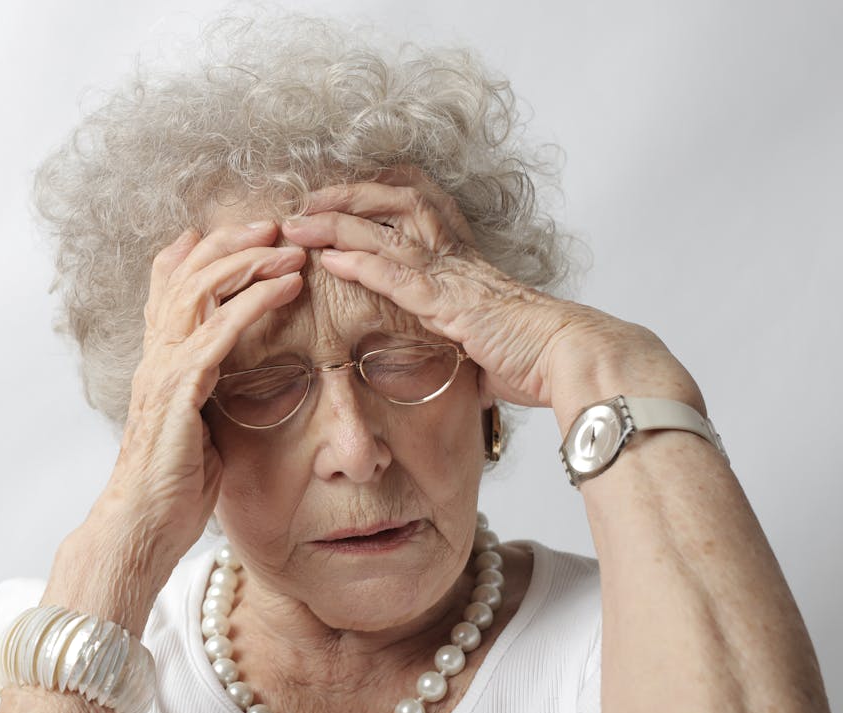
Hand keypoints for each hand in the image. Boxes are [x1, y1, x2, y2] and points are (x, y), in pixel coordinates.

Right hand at [66, 222, 304, 600]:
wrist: (140, 528)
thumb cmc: (172, 488)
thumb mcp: (197, 429)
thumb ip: (210, 394)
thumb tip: (237, 380)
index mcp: (159, 362)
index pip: (170, 286)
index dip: (201, 251)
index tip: (244, 232)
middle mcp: (155, 356)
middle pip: (185, 274)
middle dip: (231, 241)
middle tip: (274, 224)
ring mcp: (163, 371)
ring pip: (200, 290)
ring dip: (248, 261)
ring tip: (288, 246)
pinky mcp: (178, 391)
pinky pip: (218, 332)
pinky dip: (253, 302)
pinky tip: (285, 286)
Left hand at [279, 172, 703, 430]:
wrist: (572, 358)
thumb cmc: (536, 353)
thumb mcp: (488, 336)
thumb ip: (464, 335)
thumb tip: (466, 361)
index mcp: (464, 258)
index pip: (418, 203)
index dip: (377, 192)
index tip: (340, 193)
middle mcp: (457, 255)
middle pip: (397, 201)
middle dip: (347, 195)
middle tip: (307, 199)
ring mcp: (453, 276)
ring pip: (387, 232)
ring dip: (337, 224)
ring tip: (299, 224)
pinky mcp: (452, 303)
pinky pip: (399, 275)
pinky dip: (361, 264)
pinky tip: (329, 258)